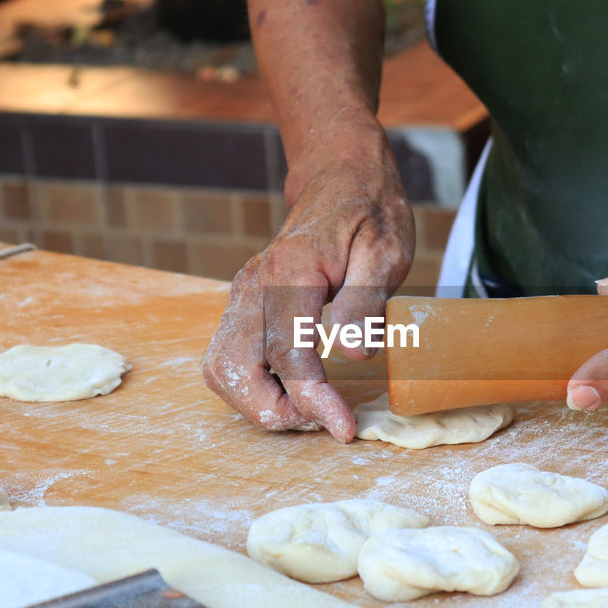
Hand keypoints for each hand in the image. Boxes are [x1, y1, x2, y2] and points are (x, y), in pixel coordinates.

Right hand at [202, 138, 413, 441]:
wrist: (340, 178)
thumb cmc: (369, 213)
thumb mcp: (386, 252)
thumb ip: (367, 303)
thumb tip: (355, 355)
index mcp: (289, 273)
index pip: (288, 356)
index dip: (314, 400)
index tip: (344, 429)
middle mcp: (253, 287)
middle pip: (234, 371)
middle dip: (275, 411)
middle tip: (327, 419)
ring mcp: (241, 297)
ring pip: (221, 371)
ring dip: (258, 404)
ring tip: (310, 409)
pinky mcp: (242, 307)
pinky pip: (229, 359)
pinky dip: (253, 387)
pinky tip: (292, 390)